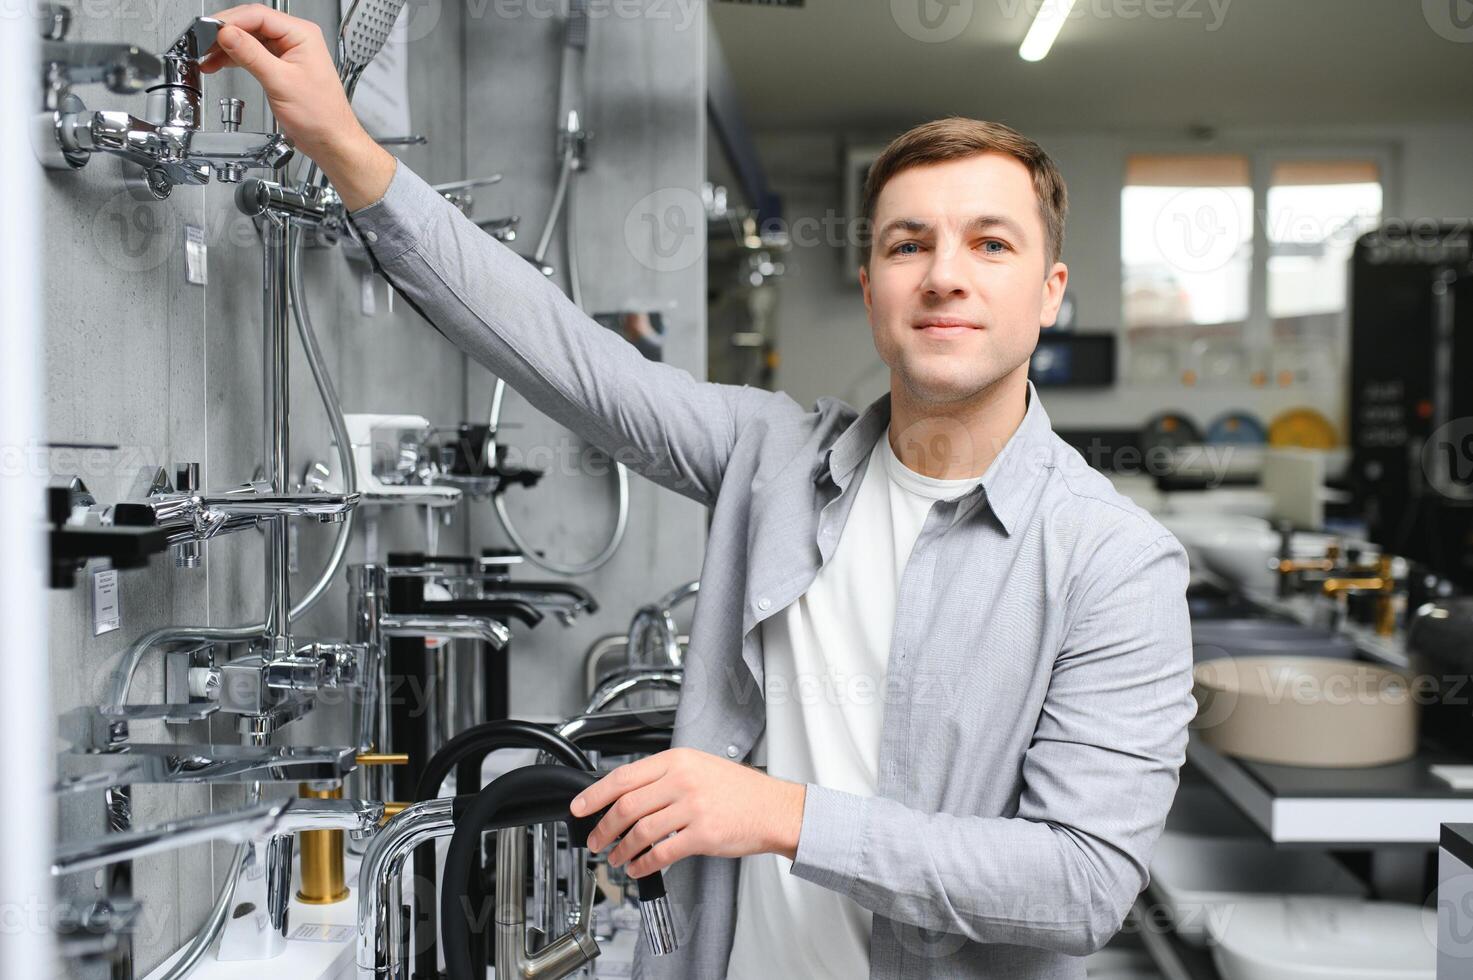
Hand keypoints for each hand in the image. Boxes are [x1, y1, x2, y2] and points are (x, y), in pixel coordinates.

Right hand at [202, 4, 394, 208]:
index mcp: (302, 35)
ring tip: (206, 56)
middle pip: (251, 24)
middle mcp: (296, 39)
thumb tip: (227, 34)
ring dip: (226, 47)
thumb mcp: (280, 82)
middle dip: (225, 34)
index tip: (209, 30)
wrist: (331, 141)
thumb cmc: (321, 116)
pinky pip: (252, 54)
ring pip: (249, 39)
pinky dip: (234, 58)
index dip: (230, 21)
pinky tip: (218, 63)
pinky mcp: (281, 67)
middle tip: (202, 42)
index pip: (258, 15)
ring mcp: (288, 52)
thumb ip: (251, 55)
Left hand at [572, 748, 806, 878]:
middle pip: (627, 806)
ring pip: (641, 831)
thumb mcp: (700, 767)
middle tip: (595, 840)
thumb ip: (666, 776)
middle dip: (603, 828)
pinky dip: (644, 863)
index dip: (594, 794)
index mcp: (678, 759)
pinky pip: (662, 853)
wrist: (775, 808)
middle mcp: (683, 780)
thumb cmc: (740, 790)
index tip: (579, 808)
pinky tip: (639, 867)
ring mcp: (693, 807)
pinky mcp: (703, 834)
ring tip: (616, 857)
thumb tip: (627, 795)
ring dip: (622, 849)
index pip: (624, 777)